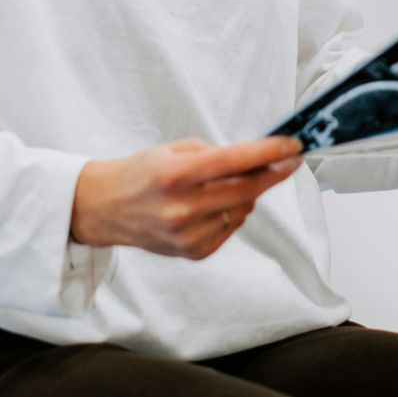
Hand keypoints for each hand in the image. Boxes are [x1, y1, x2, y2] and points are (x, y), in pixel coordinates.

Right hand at [70, 136, 302, 259]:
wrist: (105, 209)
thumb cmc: (140, 173)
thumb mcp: (171, 150)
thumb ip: (213, 154)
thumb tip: (258, 158)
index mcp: (173, 174)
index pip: (233, 161)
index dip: (269, 152)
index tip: (292, 145)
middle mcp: (180, 208)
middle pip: (246, 190)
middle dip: (274, 173)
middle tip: (289, 159)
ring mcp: (186, 236)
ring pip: (242, 210)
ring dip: (248, 193)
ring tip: (229, 181)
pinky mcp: (192, 253)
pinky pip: (231, 229)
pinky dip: (233, 212)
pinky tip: (215, 203)